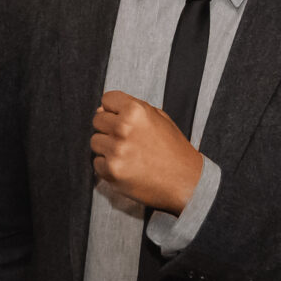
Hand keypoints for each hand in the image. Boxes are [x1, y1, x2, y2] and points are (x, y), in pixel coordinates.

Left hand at [92, 91, 204, 213]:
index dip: (114, 109)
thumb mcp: (159, 118)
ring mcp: (116, 150)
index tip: (122, 118)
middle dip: (109, 128)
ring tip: (128, 154)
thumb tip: (102, 111)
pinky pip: (97, 163)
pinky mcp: (111, 171)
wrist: (185, 181)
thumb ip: (132, 110)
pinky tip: (127, 167)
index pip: (107, 99)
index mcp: (136, 110)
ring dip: (107, 147)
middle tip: (127, 139)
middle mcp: (124, 128)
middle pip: (97, 120)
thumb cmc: (174, 150)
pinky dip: (108, 166)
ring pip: (95, 142)